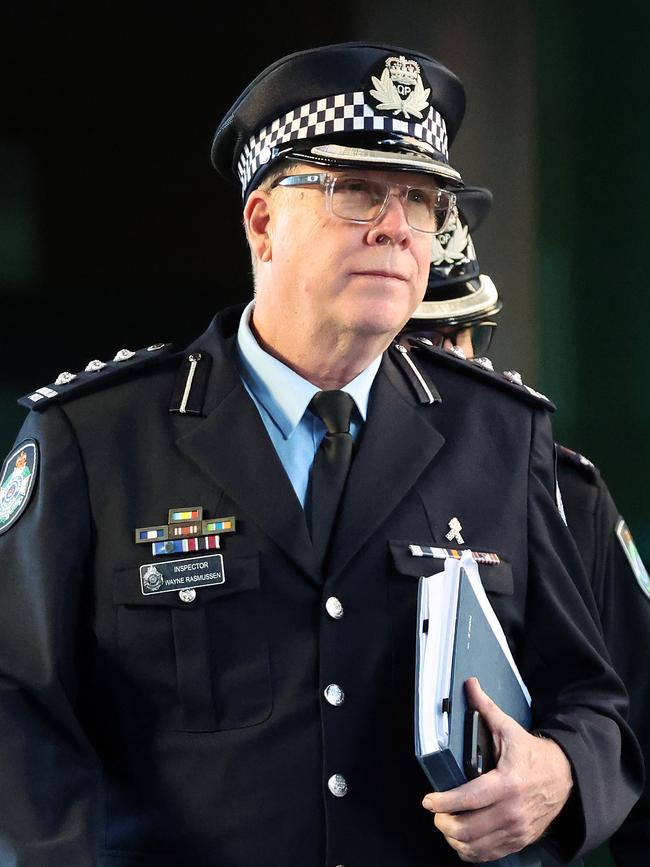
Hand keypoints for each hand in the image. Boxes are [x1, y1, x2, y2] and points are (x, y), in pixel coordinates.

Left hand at [422, 677, 572, 861]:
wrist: (565, 778)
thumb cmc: (533, 754)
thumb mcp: (510, 729)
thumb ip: (486, 708)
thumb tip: (470, 684)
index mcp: (507, 783)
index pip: (469, 799)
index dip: (444, 802)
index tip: (429, 800)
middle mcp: (511, 811)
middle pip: (468, 828)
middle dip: (444, 822)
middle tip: (435, 812)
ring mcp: (516, 830)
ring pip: (475, 846)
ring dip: (453, 838)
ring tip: (444, 824)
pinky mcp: (519, 841)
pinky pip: (488, 855)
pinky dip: (470, 851)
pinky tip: (460, 840)